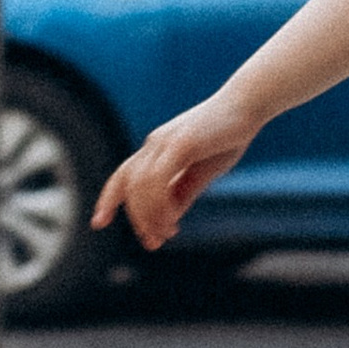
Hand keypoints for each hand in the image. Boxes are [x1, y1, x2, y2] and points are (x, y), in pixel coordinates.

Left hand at [93, 94, 256, 251]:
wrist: (249, 104)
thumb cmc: (229, 135)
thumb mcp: (204, 170)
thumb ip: (184, 191)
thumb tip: (169, 217)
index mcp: (157, 148)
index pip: (124, 176)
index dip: (108, 199)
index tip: (99, 223)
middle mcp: (155, 143)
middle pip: (129, 186)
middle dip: (138, 218)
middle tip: (153, 243)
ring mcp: (166, 142)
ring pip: (141, 185)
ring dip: (150, 215)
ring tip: (166, 235)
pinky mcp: (181, 143)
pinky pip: (158, 179)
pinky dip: (160, 204)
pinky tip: (173, 220)